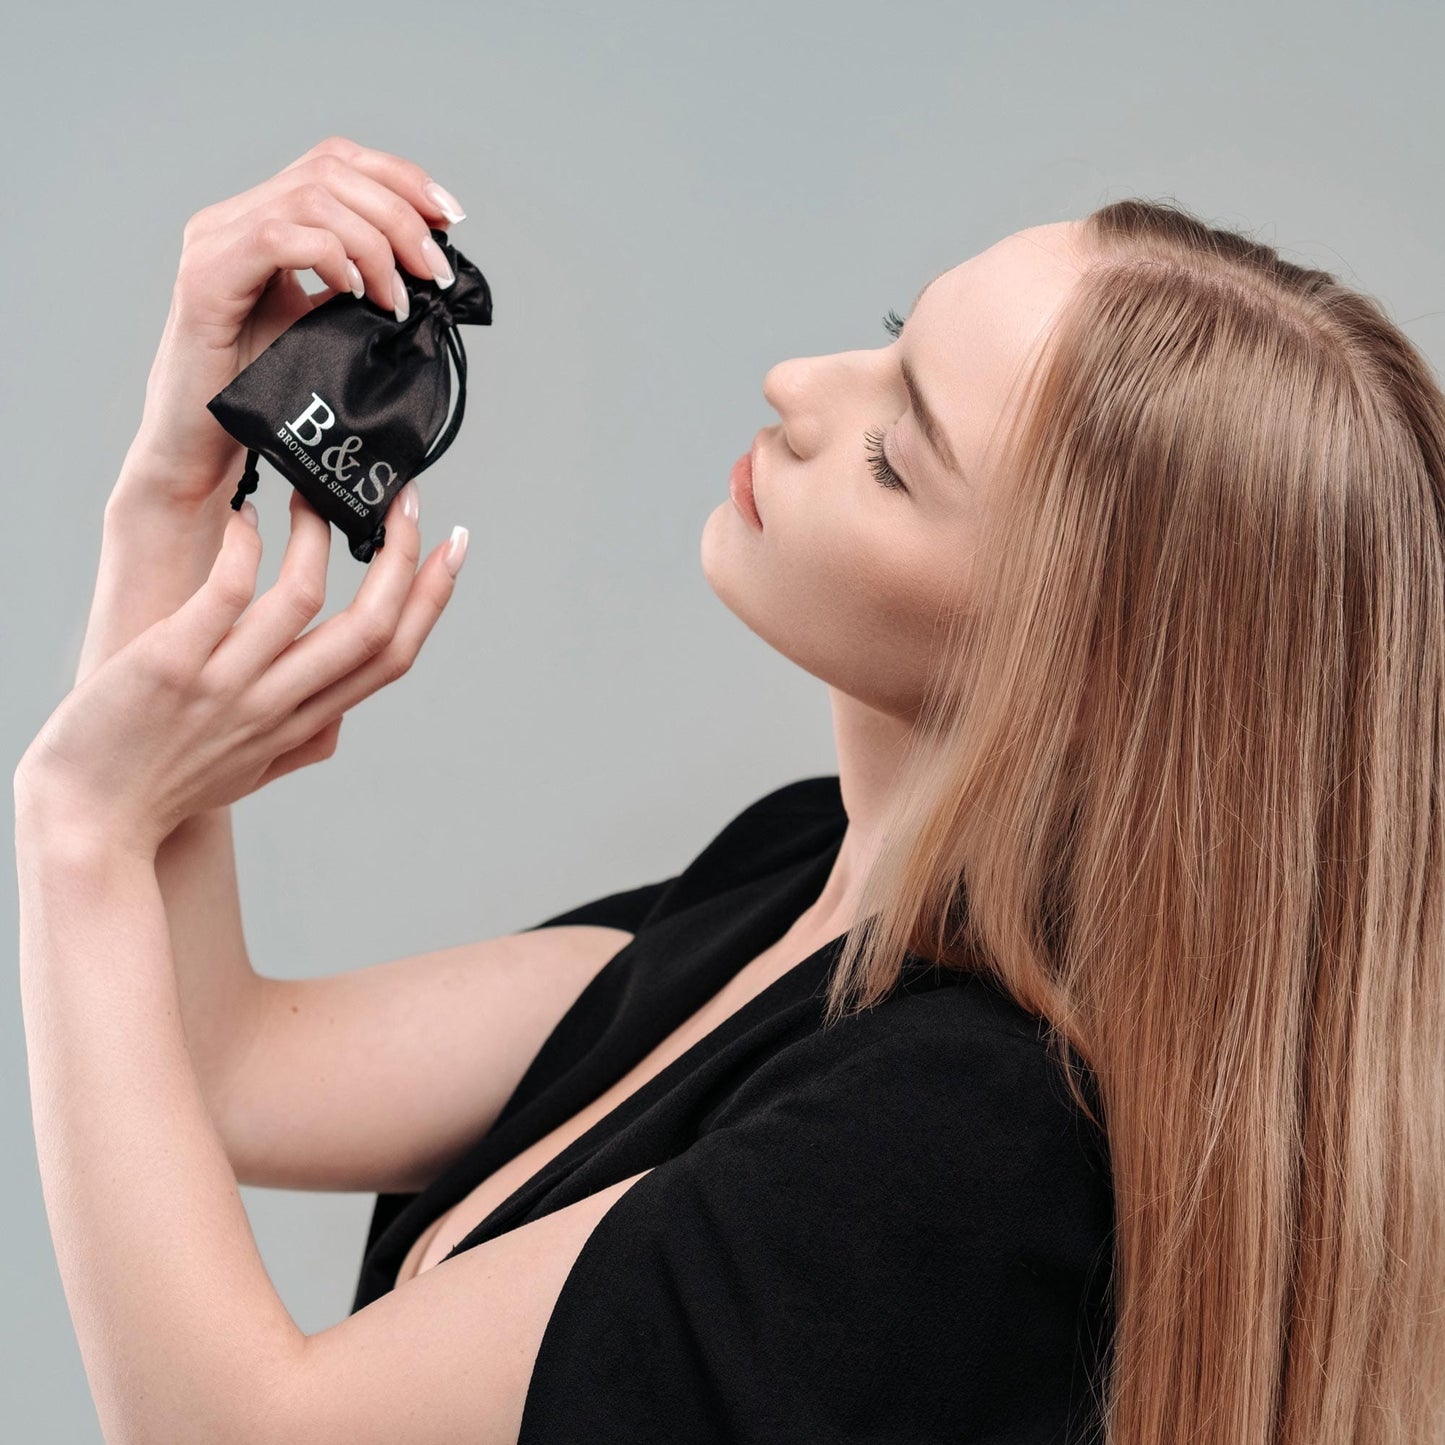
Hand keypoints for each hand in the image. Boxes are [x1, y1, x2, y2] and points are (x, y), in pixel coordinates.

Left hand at [15, 480, 462, 859]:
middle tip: (408, 499)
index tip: (453, 550)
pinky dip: (243, 546)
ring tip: (307, 491)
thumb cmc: (161, 793)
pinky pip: (223, 593)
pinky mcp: (171, 663)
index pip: (391, 658)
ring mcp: (225, 683)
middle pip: (368, 628)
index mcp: (301, 722)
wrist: (87, 823)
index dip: (432, 600)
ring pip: (301, 599)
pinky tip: (244, 518)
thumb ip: (301, 745)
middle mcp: (275, 702)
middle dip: (402, 557)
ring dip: (316, 534)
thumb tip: (341, 725)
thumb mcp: (249, 777)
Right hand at [125, 134, 467, 506]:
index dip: (401, 179)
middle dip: (401, 215)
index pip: (336, 162)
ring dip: (375, 244)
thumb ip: (366, 290)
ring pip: (311, 197)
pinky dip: (331, 259)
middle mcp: (232, 218)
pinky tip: (356, 297)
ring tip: (398, 300)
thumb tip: (431, 274)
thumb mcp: (328, 330)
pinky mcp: (205, 282)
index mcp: (263, 220)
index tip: (451, 219)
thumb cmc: (264, 393)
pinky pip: (277, 239)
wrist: (203, 447)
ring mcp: (214, 244)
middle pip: (331, 169)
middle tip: (436, 273)